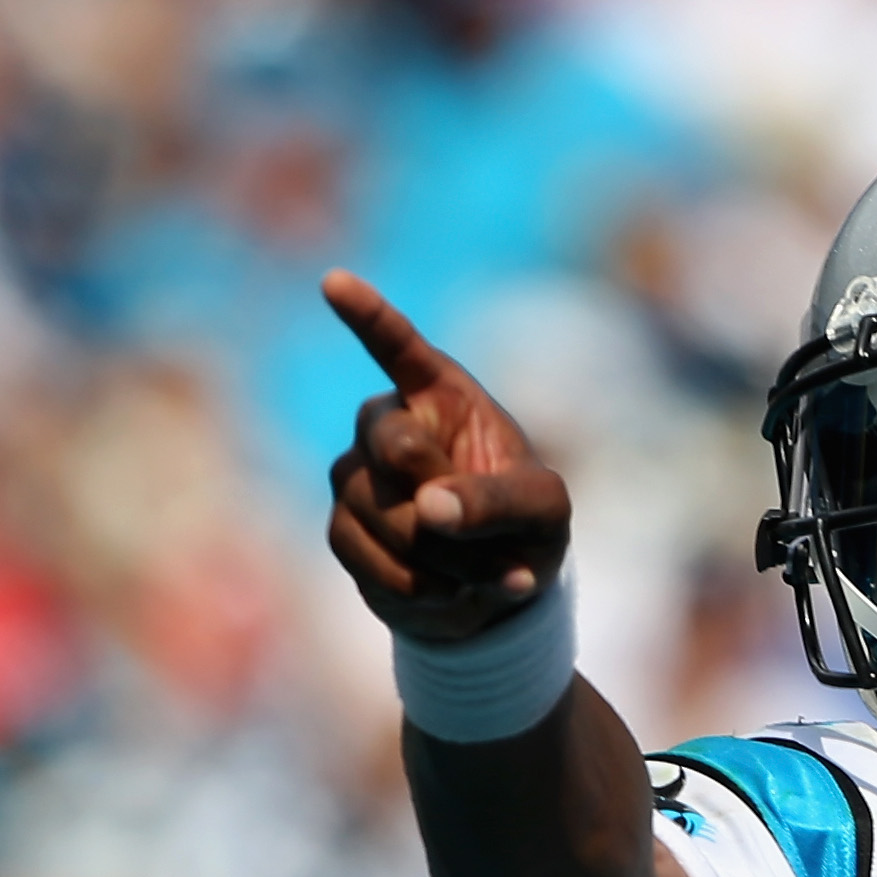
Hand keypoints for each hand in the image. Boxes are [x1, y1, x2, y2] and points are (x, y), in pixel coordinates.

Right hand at [322, 270, 572, 644]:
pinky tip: (448, 590)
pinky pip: (367, 557)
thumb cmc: (526, 529)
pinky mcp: (343, 529)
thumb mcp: (542, 511)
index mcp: (439, 394)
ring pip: (380, 512)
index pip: (397, 346)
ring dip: (443, 556)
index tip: (334, 282)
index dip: (367, 315)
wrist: (495, 594)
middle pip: (392, 444)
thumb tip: (429, 509)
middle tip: (481, 532)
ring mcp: (356, 476)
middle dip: (441, 496)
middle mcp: (386, 424)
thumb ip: (499, 500)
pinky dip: (418, 584)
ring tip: (481, 571)